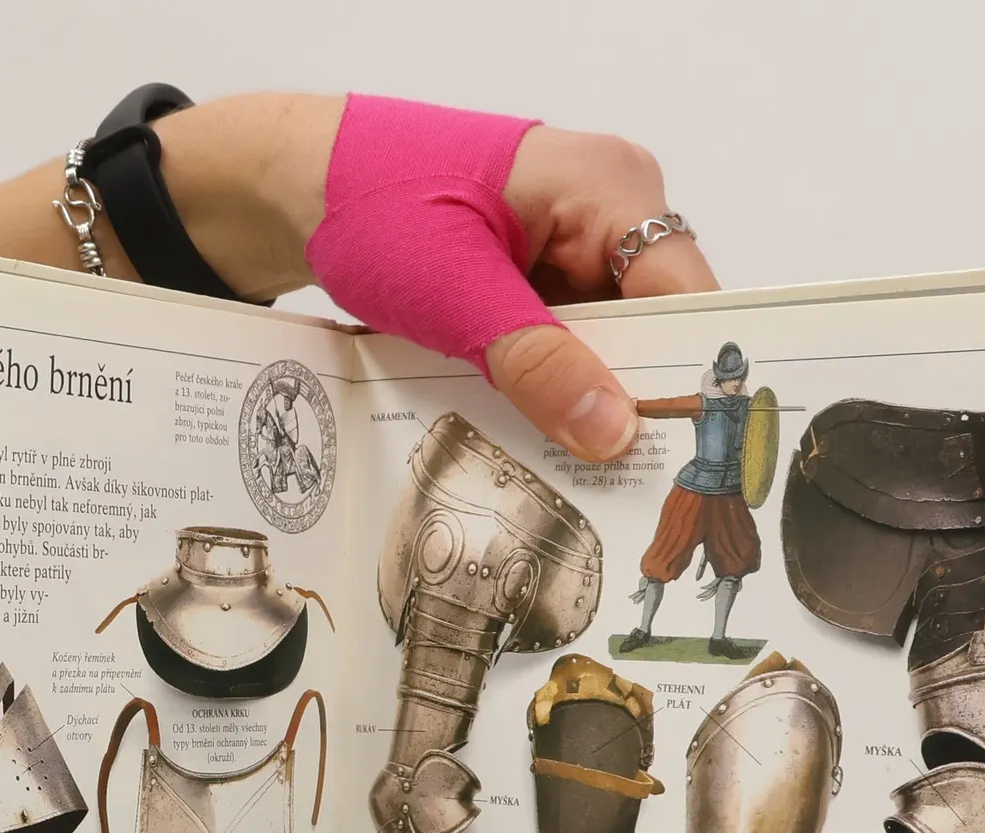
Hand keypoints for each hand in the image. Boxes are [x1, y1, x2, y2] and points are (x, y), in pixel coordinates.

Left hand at [152, 93, 717, 461]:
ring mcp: (572, 250)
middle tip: (628, 491)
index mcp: (610, 188)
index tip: (678, 458)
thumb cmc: (373, 204)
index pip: (685, 295)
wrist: (298, 189)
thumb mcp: (456, 291)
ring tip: (582, 481)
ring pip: (606, 350)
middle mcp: (608, 215)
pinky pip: (564, 351)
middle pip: (652, 329)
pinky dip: (549, 394)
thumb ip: (535, 360)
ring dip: (585, 408)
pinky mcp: (536, 284)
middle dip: (633, 404)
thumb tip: (612, 431)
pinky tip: (539, 444)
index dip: (685, 378)